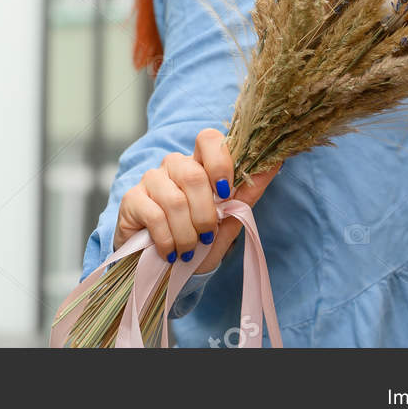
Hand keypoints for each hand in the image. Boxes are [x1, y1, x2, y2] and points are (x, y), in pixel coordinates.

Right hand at [113, 128, 281, 275]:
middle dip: (206, 214)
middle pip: (193, 175)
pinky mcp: (132, 200)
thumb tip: (275, 163)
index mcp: (199, 164)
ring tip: (188, 250)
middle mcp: (173, 166)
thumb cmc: (199, 241)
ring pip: (175, 200)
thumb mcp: (228, 221)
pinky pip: (155, 216)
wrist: (168, 269)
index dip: (220, 162)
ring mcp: (150, 180)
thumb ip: (247, 193)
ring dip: (187, 234)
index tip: (226, 193)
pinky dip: (168, 241)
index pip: (208, 139)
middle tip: (207, 235)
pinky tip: (170, 252)